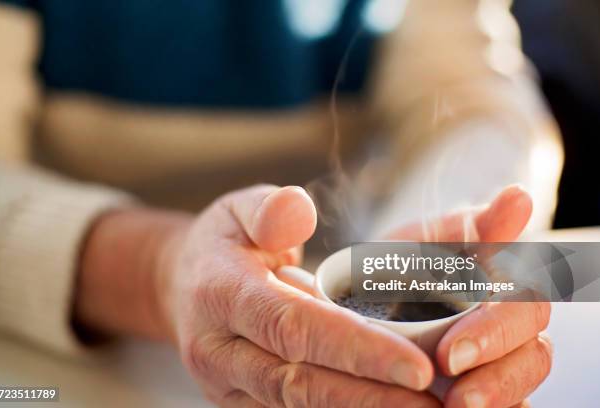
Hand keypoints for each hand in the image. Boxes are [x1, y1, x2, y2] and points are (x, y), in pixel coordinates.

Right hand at [77, 185, 440, 406]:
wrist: (182, 286)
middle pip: (299, 383)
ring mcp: (226, 385)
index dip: (355, 349)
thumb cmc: (223, 244)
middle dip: (371, 400)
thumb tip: (300, 213)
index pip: (293, 326)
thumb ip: (269, 209)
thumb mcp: (239, 209)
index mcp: (220, 294)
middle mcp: (217, 351)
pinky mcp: (239, 403)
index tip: (417, 368)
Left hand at [389, 186, 552, 407]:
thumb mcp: (424, 241)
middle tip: (456, 399)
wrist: (360, 295)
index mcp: (505, 286)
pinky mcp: (480, 383)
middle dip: (497, 378)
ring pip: (522, 386)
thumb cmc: (399, 263)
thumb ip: (470, 226)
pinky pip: (503, 401)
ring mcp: (498, 360)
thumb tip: (519, 196)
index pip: (528, 308)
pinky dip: (494, 406)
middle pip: (532, 355)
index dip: (497, 332)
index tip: (451, 354)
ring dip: (495, 400)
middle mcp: (509, 326)